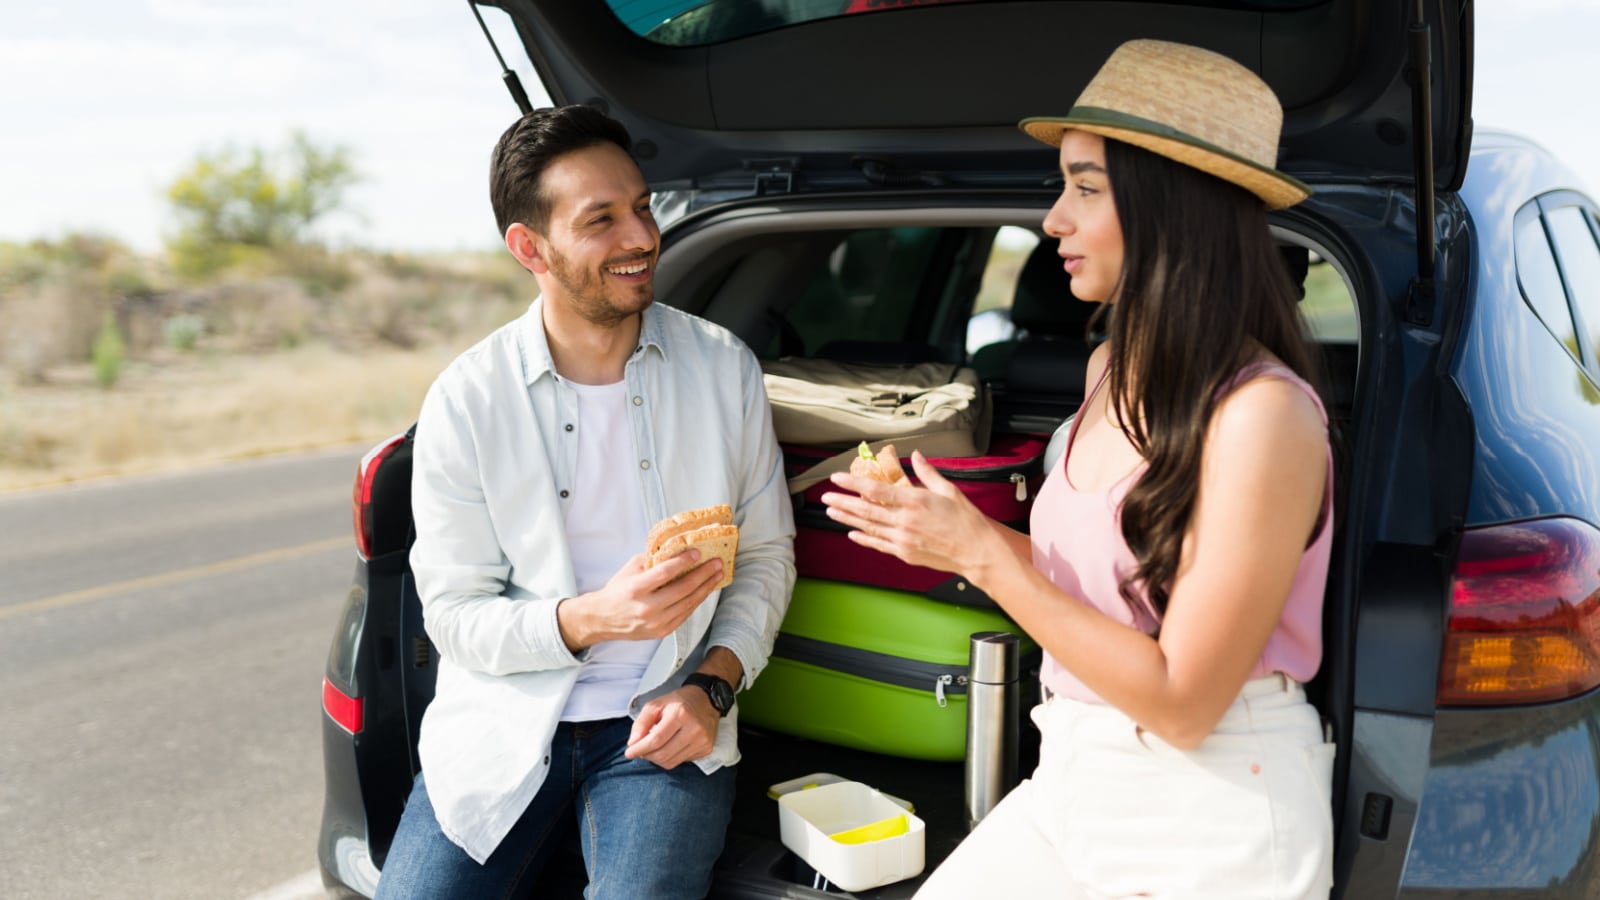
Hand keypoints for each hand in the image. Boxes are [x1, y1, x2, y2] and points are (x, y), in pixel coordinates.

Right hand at [558, 550, 723, 650]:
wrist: (603, 620)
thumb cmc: (617, 591)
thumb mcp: (629, 569)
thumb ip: (652, 560)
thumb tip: (677, 549)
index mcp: (636, 589)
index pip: (665, 573)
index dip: (684, 562)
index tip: (698, 552)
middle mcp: (647, 607)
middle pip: (682, 589)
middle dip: (703, 574)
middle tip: (717, 563)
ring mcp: (656, 622)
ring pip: (688, 603)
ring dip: (706, 588)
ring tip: (717, 575)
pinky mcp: (662, 631)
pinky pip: (685, 614)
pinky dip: (697, 601)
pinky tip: (705, 590)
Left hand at [624, 687, 718, 768]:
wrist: (706, 700)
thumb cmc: (679, 701)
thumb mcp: (656, 704)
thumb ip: (641, 722)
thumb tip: (633, 743)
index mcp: (681, 714)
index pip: (656, 740)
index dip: (640, 749)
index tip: (629, 752)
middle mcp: (694, 729)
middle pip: (663, 754)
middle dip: (646, 755)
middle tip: (640, 750)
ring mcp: (702, 741)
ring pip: (671, 762)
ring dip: (657, 759)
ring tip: (653, 749)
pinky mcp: (706, 749)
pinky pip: (681, 761)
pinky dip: (670, 758)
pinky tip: (669, 747)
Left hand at [821, 450, 997, 575]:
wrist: (976, 550)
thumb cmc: (965, 520)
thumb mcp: (948, 490)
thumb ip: (927, 473)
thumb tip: (915, 456)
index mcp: (914, 501)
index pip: (876, 489)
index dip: (853, 483)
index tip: (837, 478)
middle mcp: (904, 520)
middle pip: (866, 510)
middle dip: (843, 502)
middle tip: (826, 496)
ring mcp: (903, 539)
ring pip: (868, 527)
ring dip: (847, 519)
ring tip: (831, 512)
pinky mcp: (905, 553)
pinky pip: (878, 544)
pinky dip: (863, 539)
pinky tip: (852, 534)